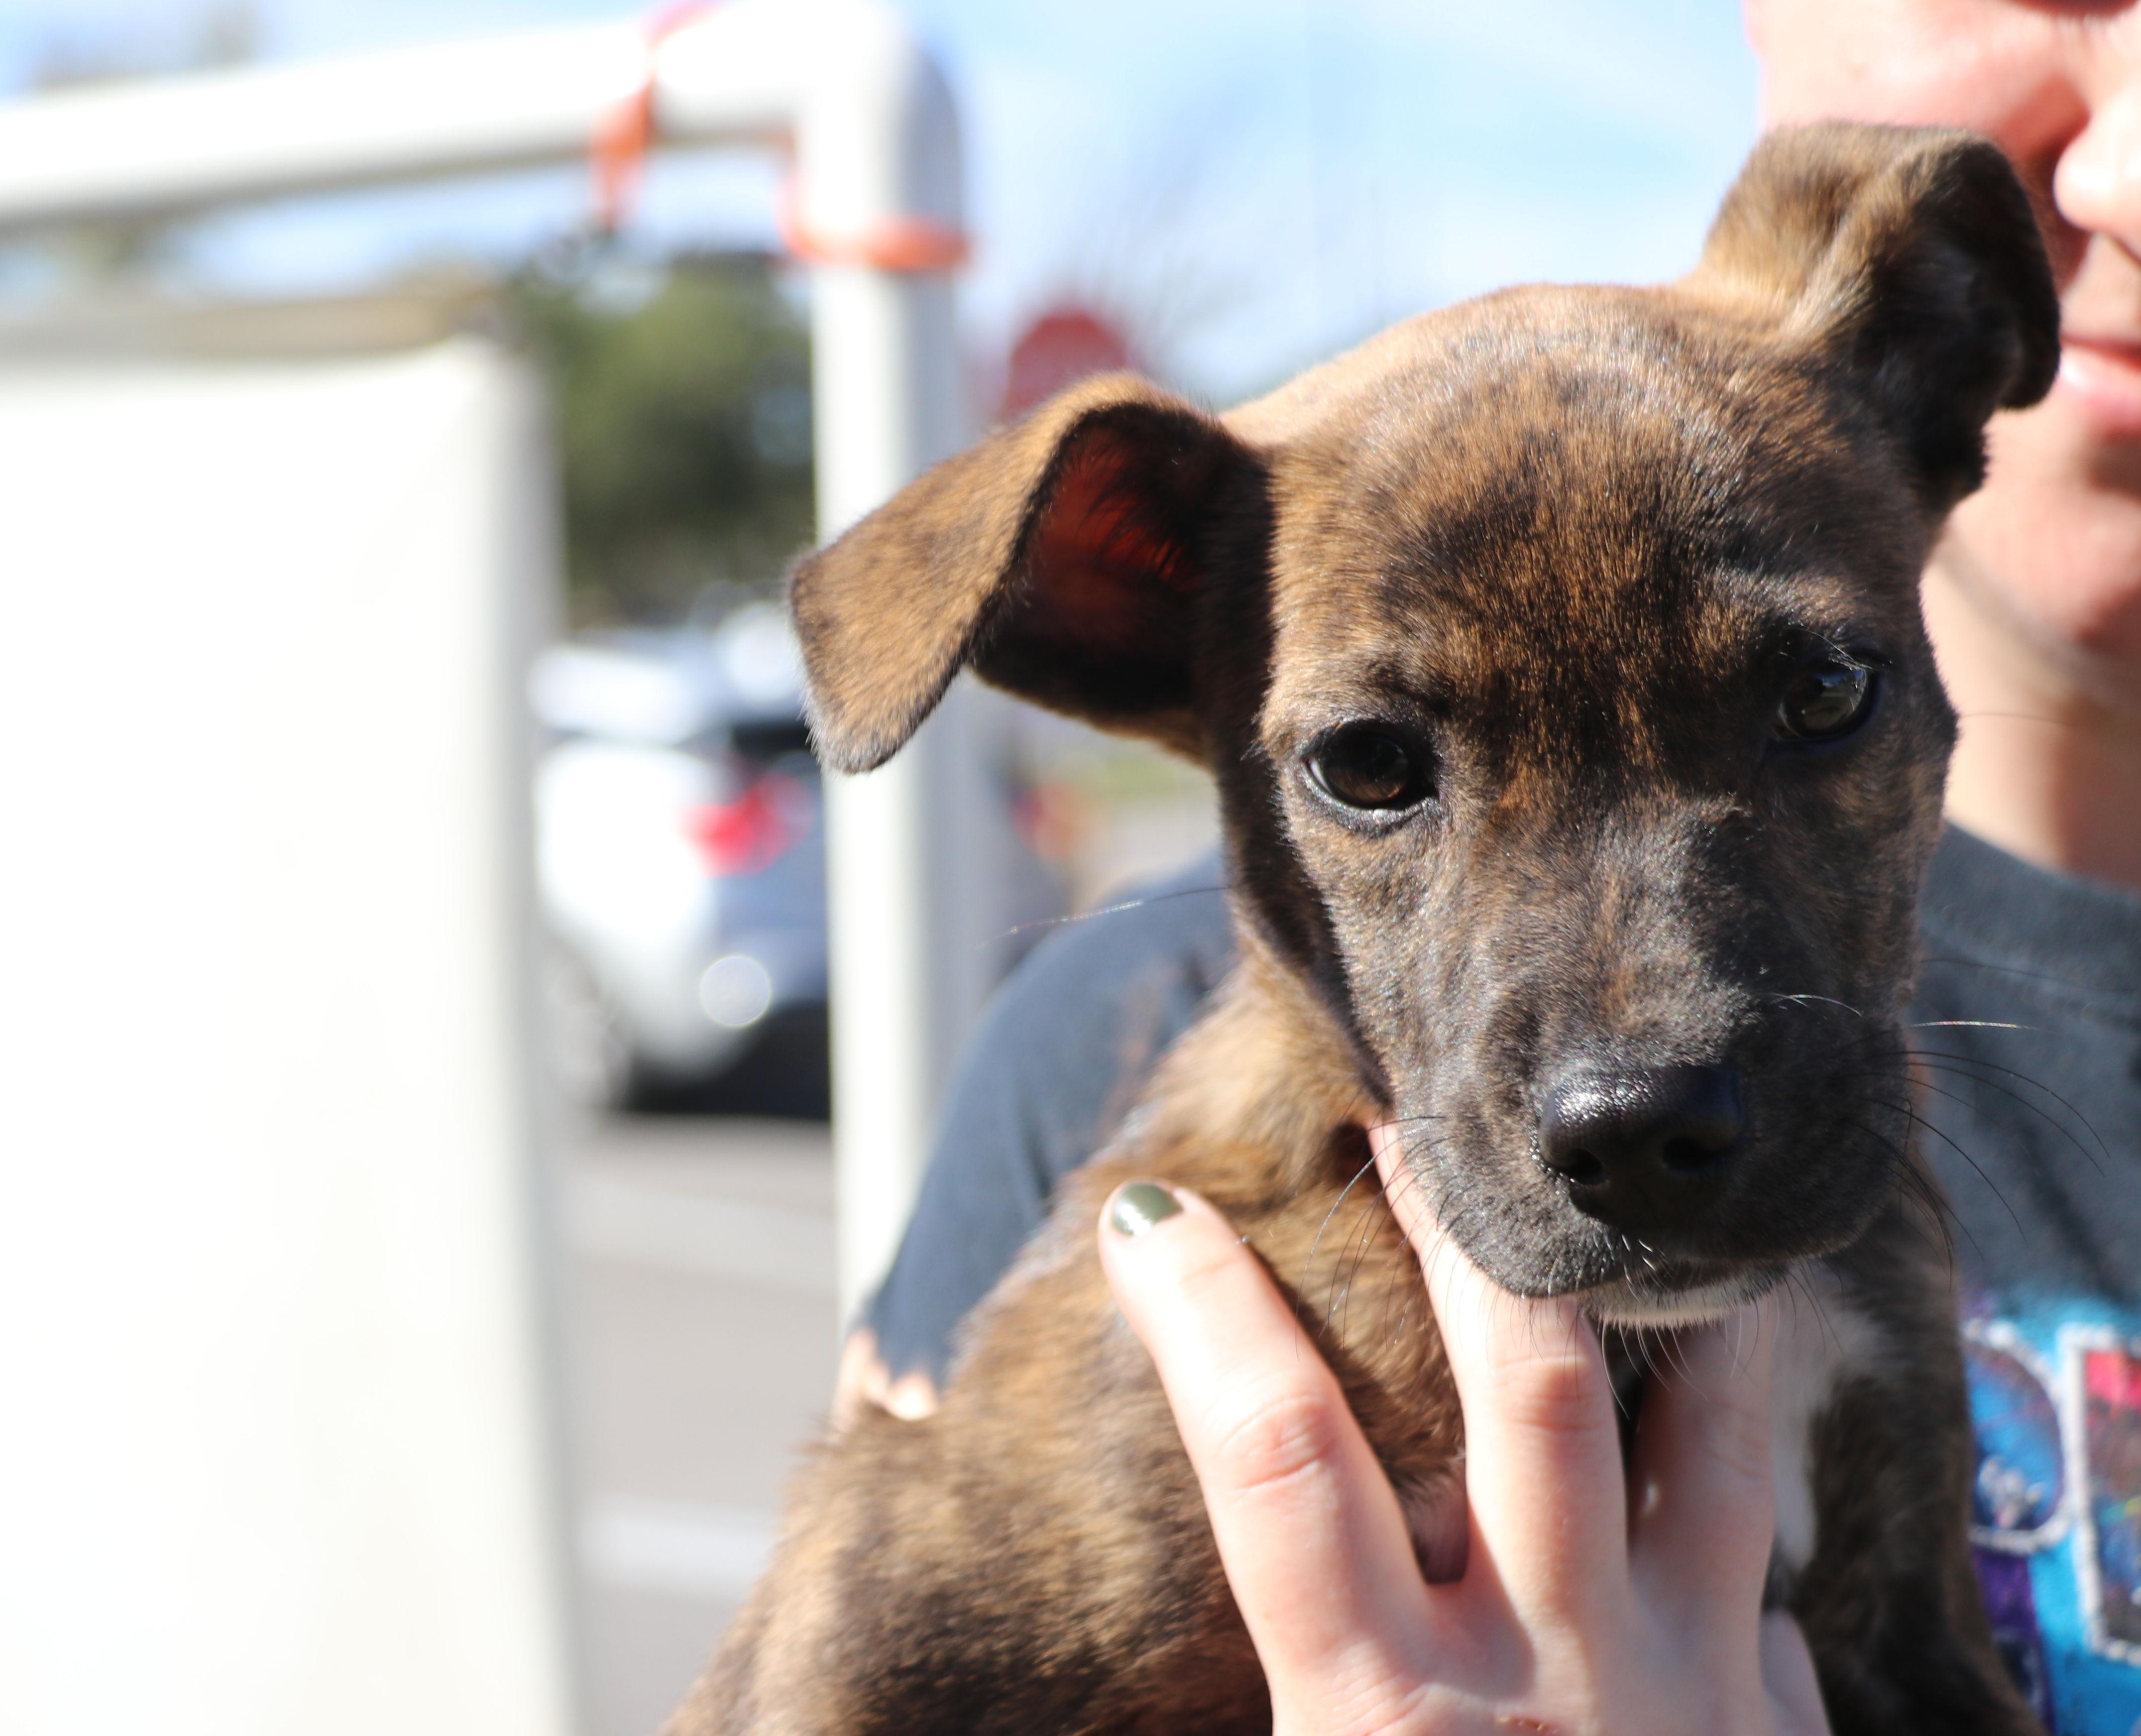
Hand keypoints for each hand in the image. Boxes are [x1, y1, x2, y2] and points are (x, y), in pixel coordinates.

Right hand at [1095, 1133, 1830, 1735]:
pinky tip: (1703, 1476)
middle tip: (1404, 1129)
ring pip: (1711, 1437)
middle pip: (1527, 1383)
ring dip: (1667, 1311)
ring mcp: (1695, 1697)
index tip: (1146, 1214)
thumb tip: (1041, 1722)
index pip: (1271, 1453)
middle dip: (1461, 1232)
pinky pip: (1772, 1588)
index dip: (1197, 1311)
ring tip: (1622, 1217)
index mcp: (1389, 1719)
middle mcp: (1553, 1680)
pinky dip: (1733, 1518)